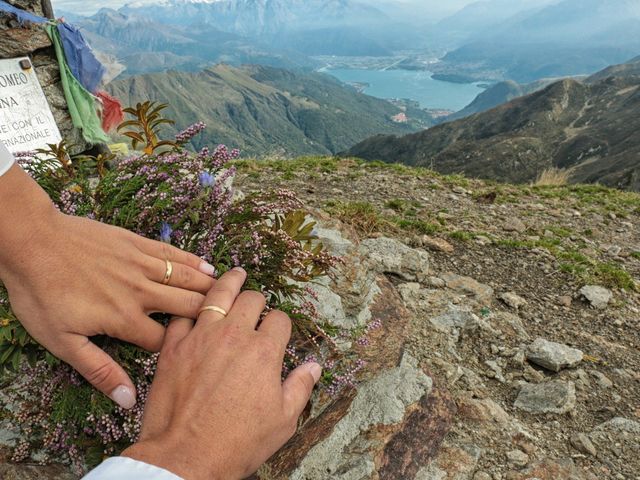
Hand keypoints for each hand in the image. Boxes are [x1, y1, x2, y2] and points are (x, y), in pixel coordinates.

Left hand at [0, 164, 215, 408]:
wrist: (32, 242)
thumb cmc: (42, 295)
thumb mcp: (62, 341)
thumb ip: (99, 370)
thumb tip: (127, 399)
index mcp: (124, 319)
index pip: (164, 341)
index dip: (180, 351)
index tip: (196, 357)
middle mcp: (141, 292)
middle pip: (188, 308)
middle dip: (212, 316)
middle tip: (238, 321)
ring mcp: (140, 265)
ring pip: (186, 279)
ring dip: (211, 288)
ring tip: (234, 295)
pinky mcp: (136, 244)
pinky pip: (172, 254)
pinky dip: (193, 261)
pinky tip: (208, 266)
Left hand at [122, 268, 321, 479]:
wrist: (185, 457)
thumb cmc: (237, 442)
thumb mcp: (282, 421)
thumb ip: (300, 387)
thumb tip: (313, 366)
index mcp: (264, 352)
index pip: (279, 319)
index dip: (281, 323)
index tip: (277, 331)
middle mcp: (234, 336)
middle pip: (252, 299)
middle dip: (258, 300)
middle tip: (256, 305)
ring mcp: (201, 337)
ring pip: (217, 294)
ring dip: (229, 282)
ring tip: (235, 274)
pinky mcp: (172, 346)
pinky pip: (182, 315)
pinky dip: (190, 309)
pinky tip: (195, 307)